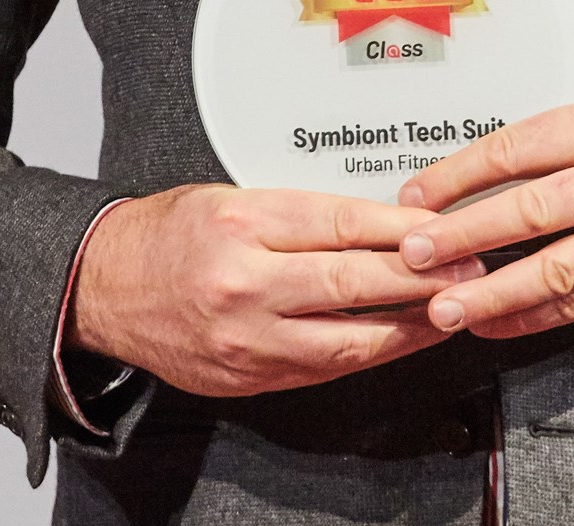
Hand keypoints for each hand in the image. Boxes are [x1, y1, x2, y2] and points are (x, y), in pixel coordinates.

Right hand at [65, 184, 484, 395]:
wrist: (104, 287)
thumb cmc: (169, 234)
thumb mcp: (231, 197)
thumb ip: (300, 212)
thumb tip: (377, 219)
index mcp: (240, 223)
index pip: (340, 223)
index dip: (400, 229)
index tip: (442, 228)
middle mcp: (244, 283)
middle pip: (352, 280)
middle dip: (420, 277)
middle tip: (469, 268)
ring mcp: (246, 338)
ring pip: (348, 336)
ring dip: (409, 325)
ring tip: (450, 310)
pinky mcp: (248, 376)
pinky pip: (325, 367)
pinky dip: (370, 352)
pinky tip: (400, 338)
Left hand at [393, 92, 573, 339]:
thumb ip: (563, 139)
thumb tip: (483, 170)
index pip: (516, 150)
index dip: (458, 176)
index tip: (416, 196)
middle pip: (527, 210)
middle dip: (461, 236)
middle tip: (411, 253)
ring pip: (555, 268)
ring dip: (492, 293)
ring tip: (444, 307)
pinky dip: (534, 317)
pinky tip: (495, 324)